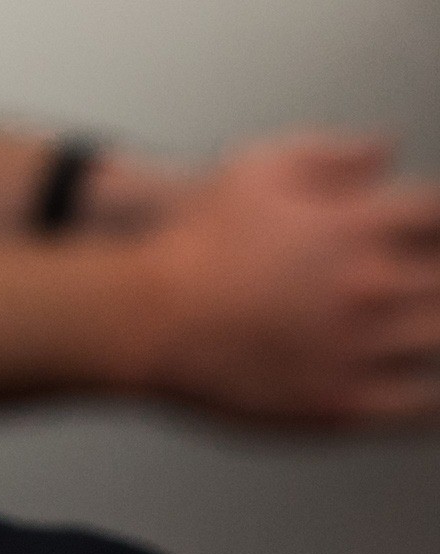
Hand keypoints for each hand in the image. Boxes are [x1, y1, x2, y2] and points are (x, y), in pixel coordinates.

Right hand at [130, 135, 439, 427]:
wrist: (144, 316)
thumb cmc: (194, 243)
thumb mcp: (253, 169)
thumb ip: (331, 152)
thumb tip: (386, 149)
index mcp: (354, 227)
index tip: (431, 230)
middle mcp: (369, 286)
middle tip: (423, 276)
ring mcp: (361, 348)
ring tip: (423, 320)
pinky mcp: (346, 402)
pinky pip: (426, 404)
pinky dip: (439, 391)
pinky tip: (428, 377)